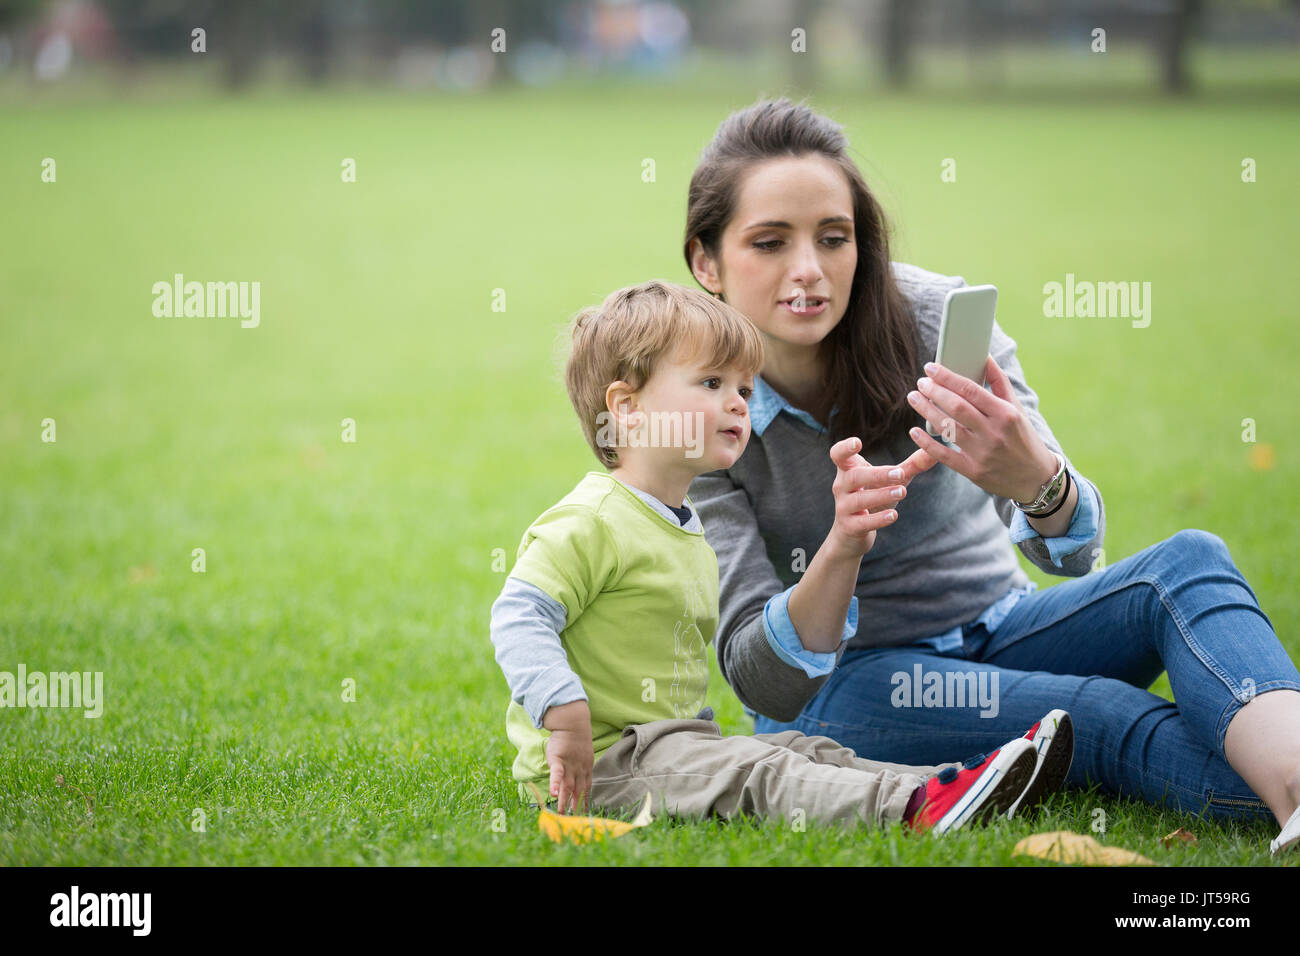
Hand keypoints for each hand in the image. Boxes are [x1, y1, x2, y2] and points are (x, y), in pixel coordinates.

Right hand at [546, 730, 592, 813]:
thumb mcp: (583, 754)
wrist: (572, 723)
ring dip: (565, 801)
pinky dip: (555, 784)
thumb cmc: (576, 738)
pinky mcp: (558, 760)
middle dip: (576, 806)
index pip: (586, 789)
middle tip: (573, 820)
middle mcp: (579, 770)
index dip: (585, 801)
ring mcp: (570, 766)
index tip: (584, 813)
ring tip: (561, 814)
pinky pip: (556, 774)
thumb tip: (578, 774)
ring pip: (567, 787)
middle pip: (578, 791)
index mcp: (586, 769)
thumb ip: (581, 766)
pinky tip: (554, 794)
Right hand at [826, 436, 936, 559]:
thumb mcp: (890, 481)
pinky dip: (878, 519)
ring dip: (882, 494)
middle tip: (900, 473)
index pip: (838, 455)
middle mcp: (842, 487)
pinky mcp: (850, 527)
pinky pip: (863, 522)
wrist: (852, 533)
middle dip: (877, 474)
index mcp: (848, 470)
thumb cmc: (872, 499)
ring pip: (859, 500)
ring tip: (902, 491)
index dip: (845, 448)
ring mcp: (844, 507)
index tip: (858, 442)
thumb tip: (933, 451)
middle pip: (854, 477)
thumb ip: (910, 466)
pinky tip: (893, 516)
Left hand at [906, 356, 1057, 502]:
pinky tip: (914, 431)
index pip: (971, 390)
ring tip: (914, 398)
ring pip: (947, 428)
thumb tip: (985, 357)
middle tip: (921, 382)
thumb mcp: (1016, 408)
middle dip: (934, 392)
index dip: (947, 377)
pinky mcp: (973, 471)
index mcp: (1006, 414)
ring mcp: (982, 453)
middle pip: (956, 407)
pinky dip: (926, 443)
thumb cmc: (1023, 437)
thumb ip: (999, 382)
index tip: (930, 367)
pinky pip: (944, 456)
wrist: (1036, 477)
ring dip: (926, 411)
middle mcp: (994, 433)